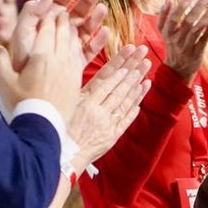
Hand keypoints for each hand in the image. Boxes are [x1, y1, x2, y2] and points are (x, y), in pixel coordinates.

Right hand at [0, 9, 81, 119]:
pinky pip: (81, 56)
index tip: (48, 11)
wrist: (43, 125)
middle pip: (63, 33)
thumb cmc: (22, 103)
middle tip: (62, 12)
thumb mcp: (5, 83)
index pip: (46, 30)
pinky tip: (77, 45)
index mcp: (41, 57)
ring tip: (71, 25)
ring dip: (72, 31)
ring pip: (74, 43)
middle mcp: (59, 59)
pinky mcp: (77, 79)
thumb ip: (0, 63)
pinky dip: (79, 46)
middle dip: (62, 20)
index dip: (47, 18)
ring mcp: (71, 69)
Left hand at [13, 0, 111, 70]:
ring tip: (103, 9)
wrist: (25, 87)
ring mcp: (71, 45)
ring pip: (87, 28)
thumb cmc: (21, 58)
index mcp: (47, 21)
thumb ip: (31, 13)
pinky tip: (105, 32)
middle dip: (87, 1)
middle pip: (77, 12)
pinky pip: (91, 49)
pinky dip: (99, 41)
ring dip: (95, 18)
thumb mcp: (22, 32)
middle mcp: (61, 31)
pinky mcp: (78, 61)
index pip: (60, 2)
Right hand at [67, 44, 151, 172]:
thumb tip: (94, 75)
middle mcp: (99, 110)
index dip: (119, 63)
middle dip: (133, 68)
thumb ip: (80, 91)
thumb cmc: (60, 129)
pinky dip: (135, 104)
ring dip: (137, 84)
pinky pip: (127, 118)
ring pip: (125, 100)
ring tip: (146, 69)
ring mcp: (108, 123)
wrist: (64, 157)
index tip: (129, 50)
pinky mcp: (113, 135)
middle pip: (119, 86)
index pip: (106, 78)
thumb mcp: (66, 106)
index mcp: (86, 101)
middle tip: (144, 53)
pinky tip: (142, 91)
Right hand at [160, 0, 207, 82]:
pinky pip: (203, 40)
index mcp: (168, 33)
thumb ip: (164, 16)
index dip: (182, 6)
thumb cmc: (172, 45)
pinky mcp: (196, 53)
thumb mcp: (164, 32)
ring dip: (205, 17)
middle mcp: (176, 40)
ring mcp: (186, 47)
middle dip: (197, 7)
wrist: (177, 69)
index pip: (173, 17)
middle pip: (187, 21)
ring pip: (196, 30)